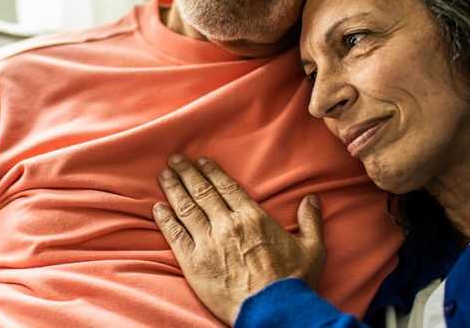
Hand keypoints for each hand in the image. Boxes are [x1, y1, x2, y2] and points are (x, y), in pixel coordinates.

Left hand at [152, 154, 325, 325]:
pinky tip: (158, 208)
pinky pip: (176, 236)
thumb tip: (312, 199)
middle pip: (202, 192)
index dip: (212, 171)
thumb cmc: (293, 281)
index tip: (200, 161)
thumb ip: (310, 221)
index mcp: (253, 218)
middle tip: (175, 159)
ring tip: (164, 175)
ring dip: (173, 189)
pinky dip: (165, 220)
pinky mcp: (194, 263)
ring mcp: (208, 243)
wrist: (274, 310)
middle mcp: (228, 225)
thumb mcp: (312, 248)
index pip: (226, 187)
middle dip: (187, 173)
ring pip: (186, 208)